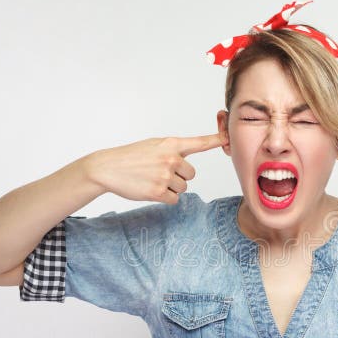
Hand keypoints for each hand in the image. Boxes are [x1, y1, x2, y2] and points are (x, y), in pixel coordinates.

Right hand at [85, 134, 225, 203]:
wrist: (108, 168)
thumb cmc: (131, 157)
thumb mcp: (154, 145)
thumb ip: (174, 150)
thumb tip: (187, 162)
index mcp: (171, 144)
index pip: (199, 143)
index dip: (217, 141)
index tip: (229, 138)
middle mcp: (171, 158)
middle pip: (191, 174)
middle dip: (179, 176)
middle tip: (159, 172)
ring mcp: (165, 176)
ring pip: (183, 188)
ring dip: (171, 187)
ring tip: (152, 179)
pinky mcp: (158, 192)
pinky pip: (174, 199)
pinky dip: (165, 197)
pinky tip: (150, 189)